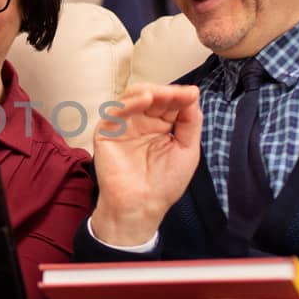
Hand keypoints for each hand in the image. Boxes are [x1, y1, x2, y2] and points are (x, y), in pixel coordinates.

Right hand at [89, 83, 202, 245]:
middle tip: (180, 94)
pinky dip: (130, 103)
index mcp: (160, 125)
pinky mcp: (106, 132)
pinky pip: (115, 112)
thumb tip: (192, 93)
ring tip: (163, 95)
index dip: (180, 96)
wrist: (142, 206)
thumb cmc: (164, 183)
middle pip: (151, 96)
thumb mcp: (187, 149)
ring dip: (149, 92)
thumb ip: (190, 121)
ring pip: (132, 97)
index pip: (169, 103)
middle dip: (166, 93)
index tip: (192, 94)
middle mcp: (141, 122)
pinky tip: (145, 99)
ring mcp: (123, 126)